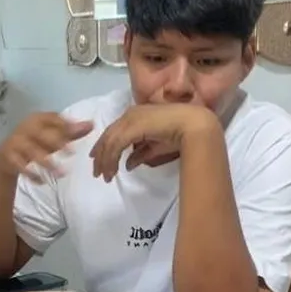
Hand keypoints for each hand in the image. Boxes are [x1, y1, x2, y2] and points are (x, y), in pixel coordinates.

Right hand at [0, 112, 93, 181]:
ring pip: (31, 151)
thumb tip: (92, 124)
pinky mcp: (9, 156)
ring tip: (62, 173)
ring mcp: (16, 142)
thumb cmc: (35, 142)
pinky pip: (20, 166)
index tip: (77, 132)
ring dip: (46, 162)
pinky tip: (42, 182)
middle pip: (41, 133)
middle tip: (72, 152)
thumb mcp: (53, 136)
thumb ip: (71, 132)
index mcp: (37, 119)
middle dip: (56, 141)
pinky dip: (31, 174)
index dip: (64, 124)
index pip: (52, 118)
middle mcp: (25, 128)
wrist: (6, 155)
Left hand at [89, 104, 219, 180]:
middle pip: (108, 135)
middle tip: (97, 171)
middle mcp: (130, 115)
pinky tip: (112, 170)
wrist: (193, 125)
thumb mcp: (155, 147)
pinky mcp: (132, 127)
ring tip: (105, 176)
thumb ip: (140, 154)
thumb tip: (128, 166)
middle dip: (101, 155)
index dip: (104, 145)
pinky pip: (116, 145)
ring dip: (105, 160)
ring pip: (109, 141)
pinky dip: (111, 159)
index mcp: (135, 115)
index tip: (98, 159)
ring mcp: (130, 119)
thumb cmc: (180, 134)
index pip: (114, 131)